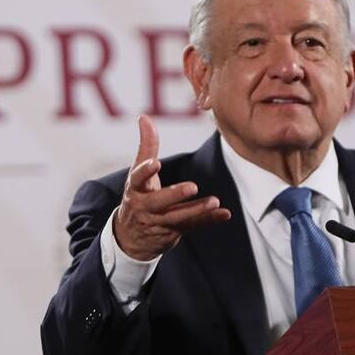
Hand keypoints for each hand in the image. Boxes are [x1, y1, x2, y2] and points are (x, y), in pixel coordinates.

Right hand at [114, 116, 230, 260]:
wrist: (130, 237)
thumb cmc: (138, 196)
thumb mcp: (138, 173)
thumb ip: (146, 145)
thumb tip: (143, 117)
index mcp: (136, 189)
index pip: (138, 179)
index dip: (146, 171)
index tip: (155, 163)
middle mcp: (145, 207)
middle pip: (159, 202)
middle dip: (174, 195)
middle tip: (192, 187)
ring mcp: (159, 222)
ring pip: (178, 217)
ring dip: (197, 210)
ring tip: (214, 201)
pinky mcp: (173, 231)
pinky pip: (192, 226)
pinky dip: (209, 220)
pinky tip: (225, 214)